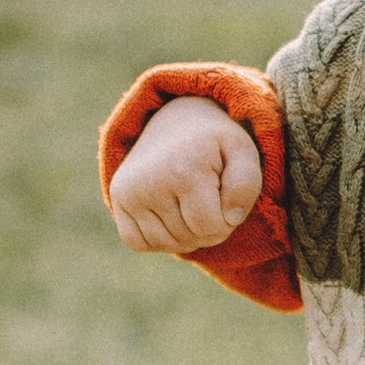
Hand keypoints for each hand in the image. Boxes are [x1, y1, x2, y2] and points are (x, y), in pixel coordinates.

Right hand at [107, 98, 263, 252]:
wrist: (176, 120)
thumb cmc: (214, 142)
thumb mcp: (242, 150)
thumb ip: (247, 183)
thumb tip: (230, 218)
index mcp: (184, 169)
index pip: (211, 228)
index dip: (226, 221)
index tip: (226, 198)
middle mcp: (150, 181)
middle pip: (188, 239)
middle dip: (206, 228)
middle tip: (207, 197)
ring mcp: (128, 191)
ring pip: (165, 244)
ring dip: (184, 235)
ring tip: (189, 203)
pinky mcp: (117, 198)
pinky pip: (137, 243)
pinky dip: (157, 238)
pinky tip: (169, 215)